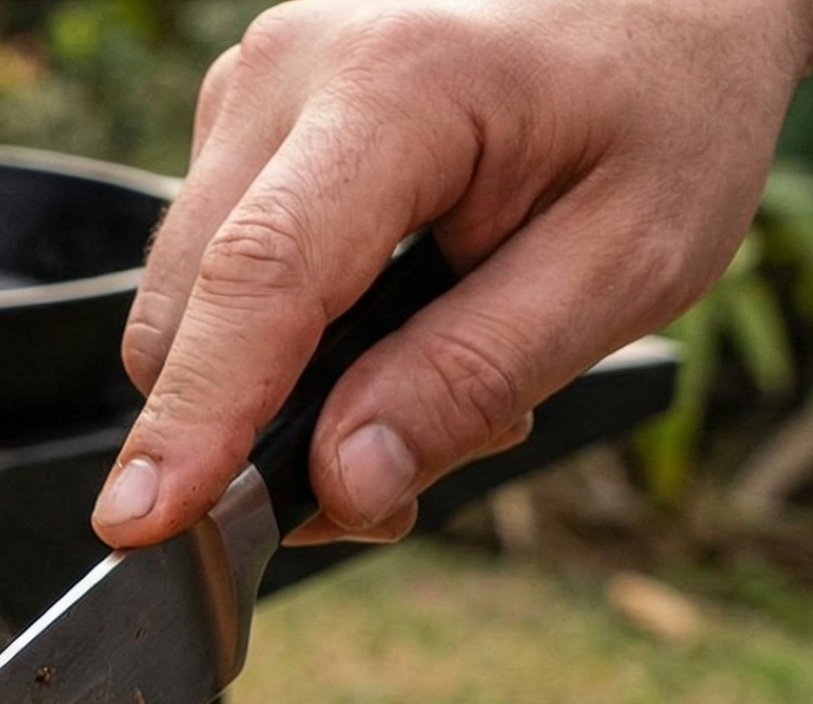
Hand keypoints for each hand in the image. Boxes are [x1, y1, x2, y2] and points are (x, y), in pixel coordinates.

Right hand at [93, 0, 812, 547]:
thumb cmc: (666, 104)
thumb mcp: (630, 261)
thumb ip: (475, 375)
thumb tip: (341, 482)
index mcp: (397, 87)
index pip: (259, 275)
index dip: (197, 413)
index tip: (146, 520)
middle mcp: (289, 73)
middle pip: (192, 310)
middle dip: (256, 437)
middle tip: (393, 487)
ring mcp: (250, 91)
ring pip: (188, 305)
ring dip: (269, 392)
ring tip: (417, 382)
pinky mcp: (241, 120)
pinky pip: (210, 273)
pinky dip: (272, 340)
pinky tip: (379, 328)